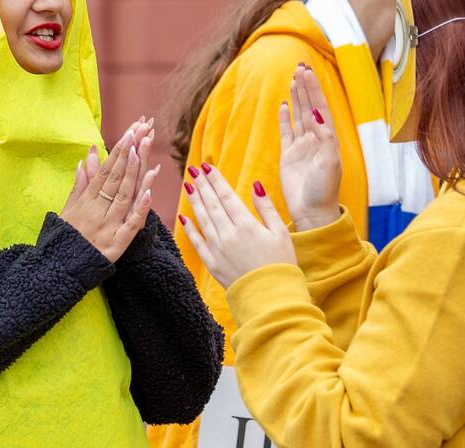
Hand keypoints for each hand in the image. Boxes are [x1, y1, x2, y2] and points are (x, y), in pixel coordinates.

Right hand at [61, 123, 151, 261]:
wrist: (60, 270)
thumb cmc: (65, 238)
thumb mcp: (67, 210)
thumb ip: (78, 185)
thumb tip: (83, 159)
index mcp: (86, 201)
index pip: (104, 172)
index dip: (116, 153)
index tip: (127, 135)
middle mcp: (97, 211)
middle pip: (115, 179)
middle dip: (127, 155)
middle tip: (138, 133)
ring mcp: (108, 226)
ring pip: (123, 196)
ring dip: (133, 174)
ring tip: (140, 152)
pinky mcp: (118, 244)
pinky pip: (131, 224)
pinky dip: (140, 208)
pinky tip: (150, 193)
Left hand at [178, 164, 295, 288]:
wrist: (271, 298)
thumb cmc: (281, 264)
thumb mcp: (280, 233)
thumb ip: (266, 208)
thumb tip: (256, 185)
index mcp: (246, 225)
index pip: (227, 196)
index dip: (216, 180)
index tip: (207, 166)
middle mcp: (228, 234)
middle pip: (212, 204)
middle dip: (202, 185)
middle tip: (193, 169)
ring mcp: (218, 249)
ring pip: (202, 219)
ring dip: (194, 201)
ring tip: (188, 185)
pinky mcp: (212, 264)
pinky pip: (197, 242)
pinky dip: (189, 229)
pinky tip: (184, 217)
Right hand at [278, 65, 341, 230]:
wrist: (312, 213)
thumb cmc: (324, 190)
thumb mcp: (329, 163)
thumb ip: (324, 137)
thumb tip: (315, 113)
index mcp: (327, 139)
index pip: (319, 107)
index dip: (313, 89)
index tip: (306, 71)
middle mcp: (316, 140)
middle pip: (309, 106)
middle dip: (305, 87)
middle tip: (299, 66)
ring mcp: (302, 147)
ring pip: (298, 115)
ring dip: (296, 97)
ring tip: (293, 79)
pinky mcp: (289, 156)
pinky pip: (286, 132)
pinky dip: (285, 118)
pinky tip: (284, 105)